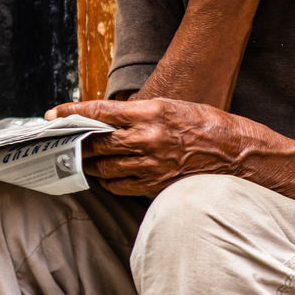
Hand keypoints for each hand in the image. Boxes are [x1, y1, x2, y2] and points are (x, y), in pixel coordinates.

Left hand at [45, 98, 264, 196]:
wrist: (241, 156)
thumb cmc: (212, 126)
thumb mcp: (175, 107)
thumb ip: (142, 113)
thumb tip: (112, 119)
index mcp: (152, 112)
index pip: (100, 111)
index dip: (72, 112)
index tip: (53, 113)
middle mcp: (148, 139)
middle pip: (96, 143)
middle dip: (75, 142)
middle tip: (62, 140)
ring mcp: (151, 165)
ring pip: (104, 168)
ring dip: (90, 163)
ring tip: (81, 158)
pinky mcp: (156, 186)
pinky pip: (120, 187)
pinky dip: (109, 181)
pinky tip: (107, 175)